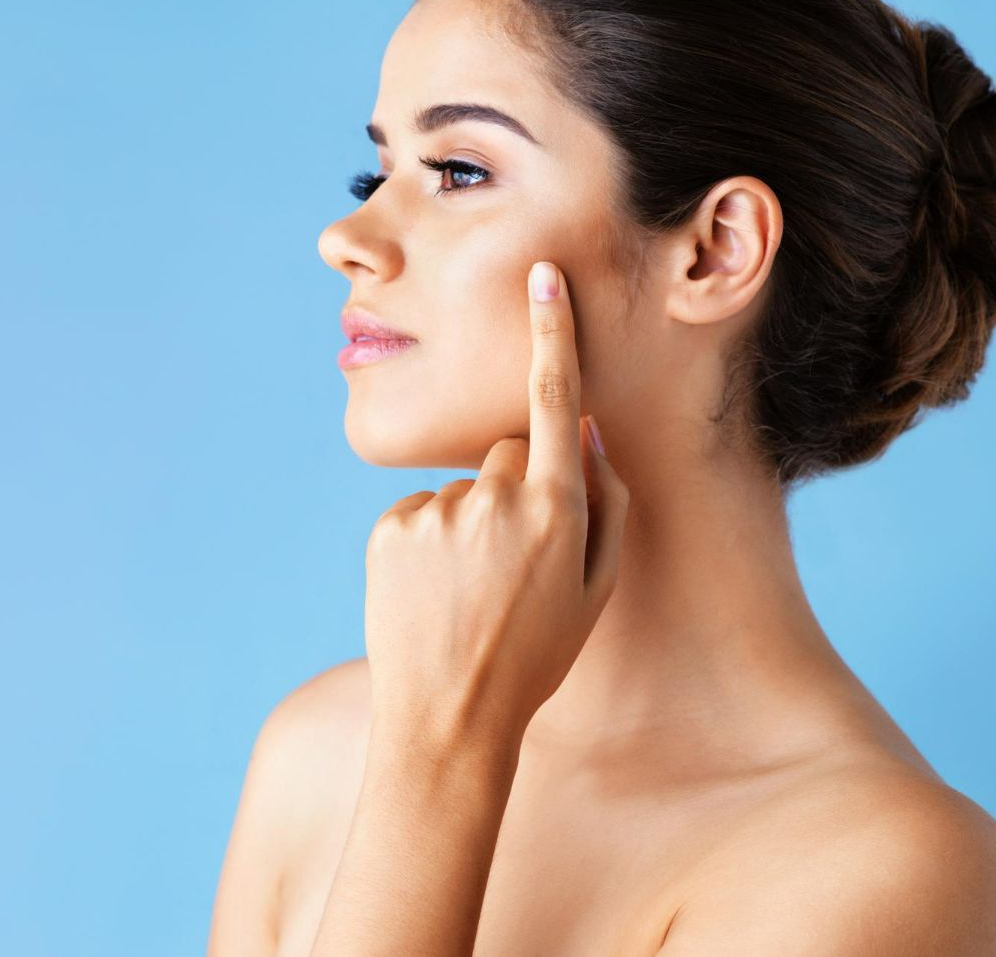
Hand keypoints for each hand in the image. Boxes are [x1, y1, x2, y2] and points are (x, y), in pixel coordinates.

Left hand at [361, 260, 630, 756]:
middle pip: (509, 453)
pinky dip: (429, 542)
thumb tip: (586, 429)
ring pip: (464, 487)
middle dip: (517, 489)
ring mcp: (438, 511)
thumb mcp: (595, 588)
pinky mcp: (391, 528)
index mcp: (557, 509)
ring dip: (471, 523)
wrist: (448, 718)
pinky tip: (435, 593)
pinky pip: (421, 511)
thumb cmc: (537, 654)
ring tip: (469, 591)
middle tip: (513, 564)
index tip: (542, 277)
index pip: (555, 400)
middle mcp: (497, 498)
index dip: (551, 333)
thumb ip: (603, 501)